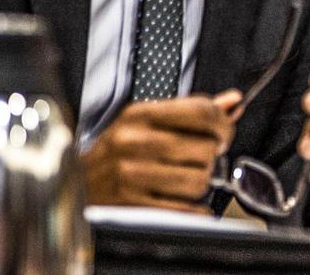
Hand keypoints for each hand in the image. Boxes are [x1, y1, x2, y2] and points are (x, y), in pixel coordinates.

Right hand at [81, 89, 241, 212]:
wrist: (76, 182)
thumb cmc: (116, 150)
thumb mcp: (147, 120)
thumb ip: (193, 110)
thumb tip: (233, 101)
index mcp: (141, 114)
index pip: (201, 111)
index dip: (223, 124)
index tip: (223, 133)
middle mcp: (135, 141)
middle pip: (205, 148)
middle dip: (211, 156)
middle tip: (201, 157)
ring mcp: (132, 174)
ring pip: (198, 179)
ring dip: (202, 182)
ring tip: (187, 177)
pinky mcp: (133, 204)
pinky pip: (185, 208)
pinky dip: (193, 207)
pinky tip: (182, 198)